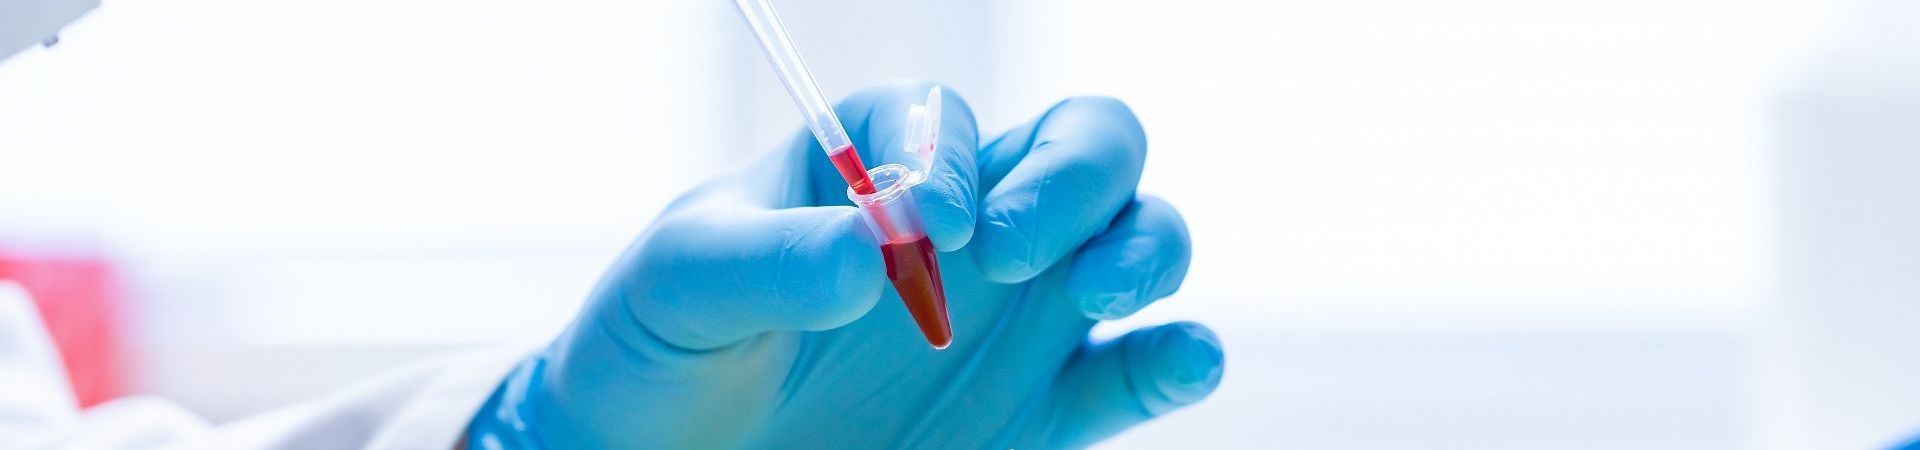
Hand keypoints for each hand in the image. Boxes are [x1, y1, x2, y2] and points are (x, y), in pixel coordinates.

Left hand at [466, 82, 1223, 448]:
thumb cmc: (659, 351)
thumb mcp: (681, 288)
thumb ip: (768, 259)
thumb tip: (873, 252)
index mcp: (876, 162)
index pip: (944, 117)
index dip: (946, 153)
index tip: (921, 226)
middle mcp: (969, 223)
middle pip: (1084, 145)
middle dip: (1077, 174)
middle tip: (1015, 248)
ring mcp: (1018, 317)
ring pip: (1139, 237)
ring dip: (1148, 247)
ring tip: (1100, 292)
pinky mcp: (1046, 410)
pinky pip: (1140, 371)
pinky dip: (1178, 359)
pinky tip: (1177, 359)